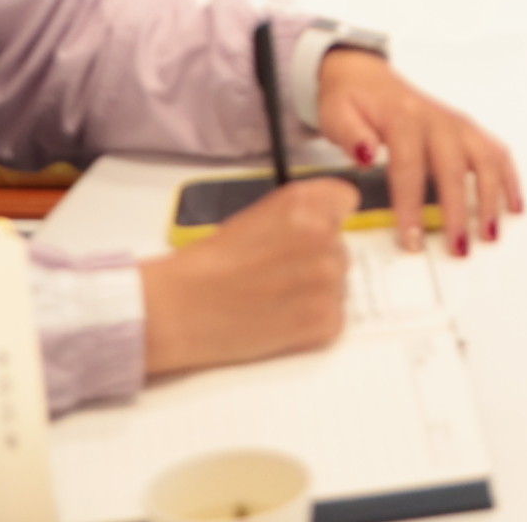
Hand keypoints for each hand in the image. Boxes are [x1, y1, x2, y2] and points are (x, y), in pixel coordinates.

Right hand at [141, 181, 352, 374]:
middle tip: (278, 275)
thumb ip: (300, 215)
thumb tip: (328, 225)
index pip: (346, 200)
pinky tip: (281, 321)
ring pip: (340, 285)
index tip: (310, 232)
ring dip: (316, 294)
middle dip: (317, 261)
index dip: (327, 219)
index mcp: (303, 203)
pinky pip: (335, 319)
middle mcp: (322, 235)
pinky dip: (313, 325)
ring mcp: (326, 279)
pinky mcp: (323, 319)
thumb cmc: (209, 264)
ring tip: (275, 299)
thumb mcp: (258, 218)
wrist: (180, 309)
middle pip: (341, 248)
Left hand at [312, 47, 522, 254]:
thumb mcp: (337, 114)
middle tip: (458, 247)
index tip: (412, 239)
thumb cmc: (352, 101)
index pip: (410, 167)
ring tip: (490, 233)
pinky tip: (513, 205)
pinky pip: (496, 153)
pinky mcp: (467, 131)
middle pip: (454, 168)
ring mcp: (456, 125)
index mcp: (403, 119)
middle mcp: (436, 121)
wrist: (365, 78)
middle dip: (458, 211)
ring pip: (485, 159)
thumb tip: (365, 155)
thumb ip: (350, 135)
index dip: (412, 207)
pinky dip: (509, 179)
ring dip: (491, 197)